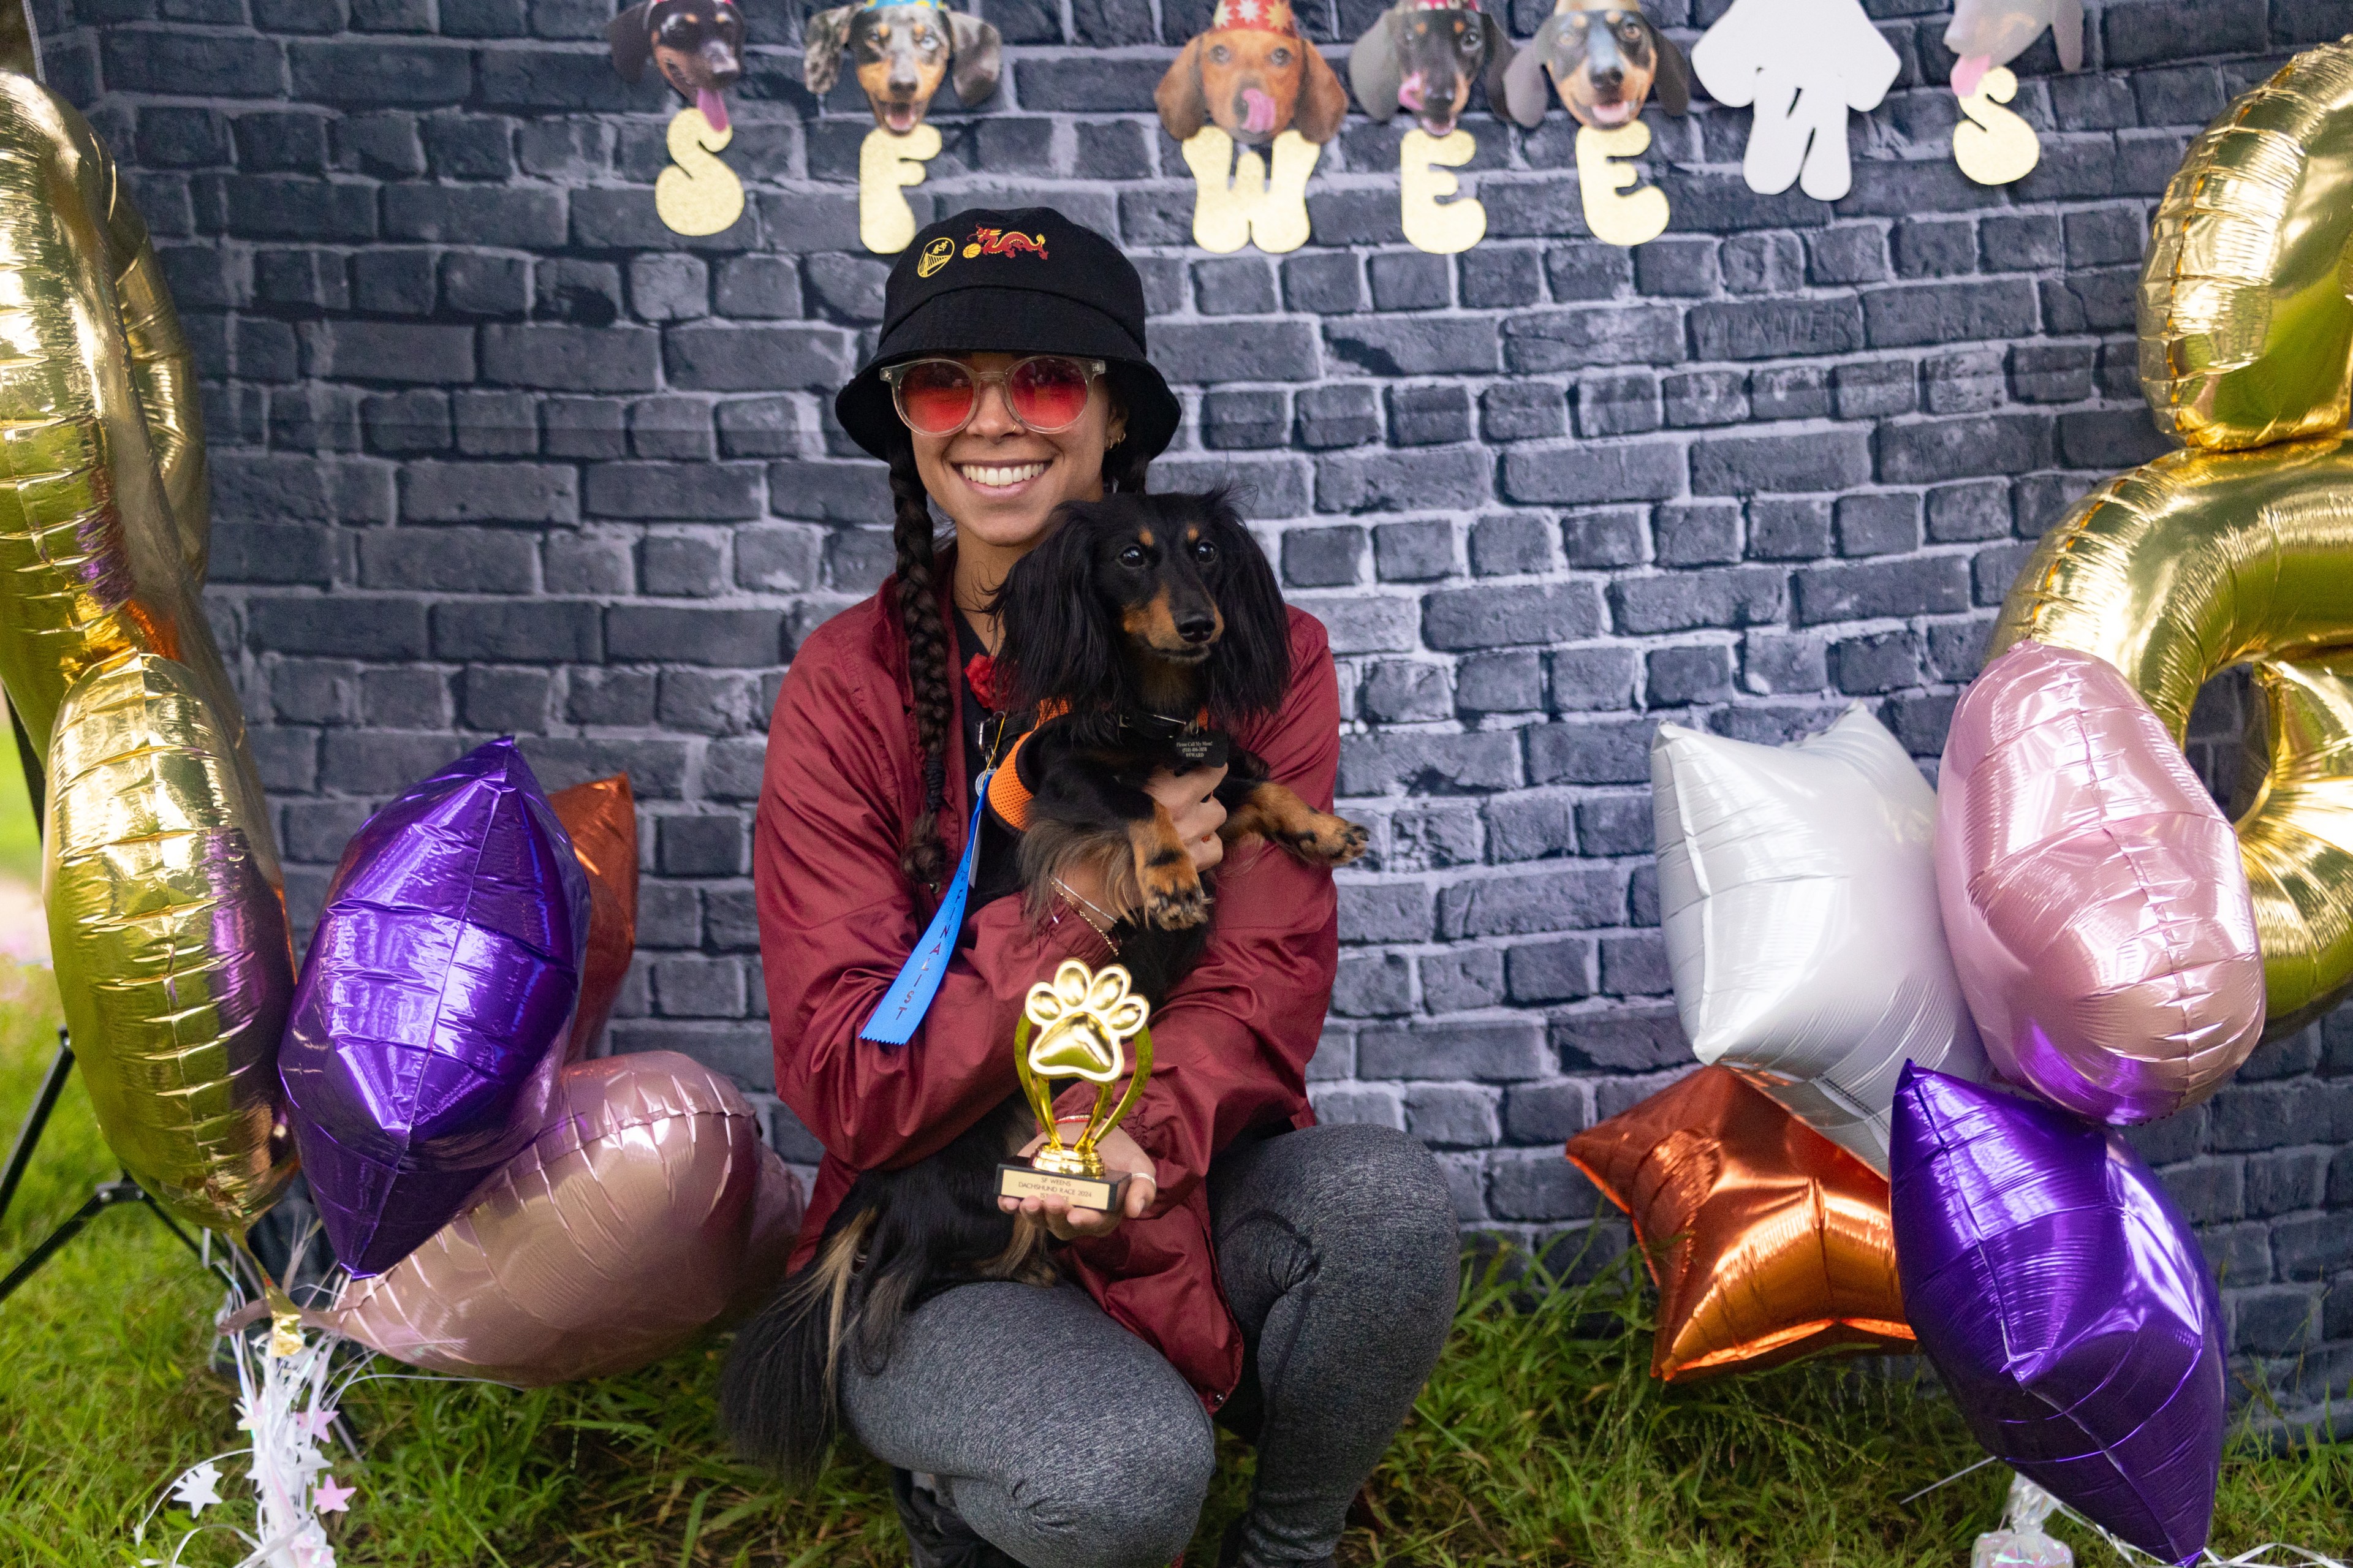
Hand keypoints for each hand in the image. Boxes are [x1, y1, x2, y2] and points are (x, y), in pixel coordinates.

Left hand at [996, 1125, 1156, 1239]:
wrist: (1092, 1128)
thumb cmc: (1120, 1153)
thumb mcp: (1139, 1167)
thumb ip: (1142, 1188)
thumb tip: (1134, 1210)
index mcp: (1101, 1215)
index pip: (1093, 1224)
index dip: (1084, 1221)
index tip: (1076, 1214)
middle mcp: (1073, 1215)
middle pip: (1062, 1226)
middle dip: (1055, 1216)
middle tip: (1053, 1201)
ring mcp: (1049, 1206)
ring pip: (1039, 1220)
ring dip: (1031, 1214)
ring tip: (1028, 1200)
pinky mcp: (1030, 1191)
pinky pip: (1016, 1205)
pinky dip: (1009, 1205)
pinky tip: (1006, 1199)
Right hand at [1058, 765, 1227, 922]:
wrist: (1085, 884)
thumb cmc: (1084, 834)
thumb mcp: (1101, 789)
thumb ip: (1127, 768)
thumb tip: (1149, 752)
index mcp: (1154, 781)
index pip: (1191, 754)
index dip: (1195, 751)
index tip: (1192, 752)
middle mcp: (1177, 805)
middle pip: (1211, 778)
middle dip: (1204, 778)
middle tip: (1192, 782)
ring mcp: (1189, 835)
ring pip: (1217, 813)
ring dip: (1205, 812)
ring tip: (1188, 817)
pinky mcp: (1192, 864)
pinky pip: (1216, 847)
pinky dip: (1208, 844)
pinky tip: (1192, 844)